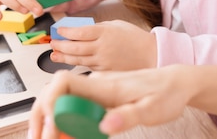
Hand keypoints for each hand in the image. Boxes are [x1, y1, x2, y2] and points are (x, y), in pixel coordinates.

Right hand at [29, 66, 193, 138]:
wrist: (176, 82)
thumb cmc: (166, 93)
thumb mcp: (152, 110)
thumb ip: (128, 117)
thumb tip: (104, 126)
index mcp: (105, 86)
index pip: (64, 83)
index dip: (50, 102)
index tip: (52, 126)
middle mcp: (96, 86)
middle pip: (54, 93)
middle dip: (40, 116)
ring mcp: (95, 91)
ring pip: (60, 101)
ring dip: (48, 121)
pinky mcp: (98, 99)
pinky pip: (73, 108)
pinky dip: (62, 123)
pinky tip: (63, 136)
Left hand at [49, 20, 156, 69]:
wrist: (150, 54)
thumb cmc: (134, 38)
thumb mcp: (116, 25)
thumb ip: (98, 28)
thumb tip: (80, 31)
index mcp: (105, 32)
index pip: (79, 32)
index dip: (66, 32)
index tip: (59, 30)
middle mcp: (102, 47)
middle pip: (75, 47)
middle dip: (61, 45)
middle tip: (53, 43)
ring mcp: (103, 61)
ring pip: (78, 60)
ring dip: (64, 57)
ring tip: (55, 54)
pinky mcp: (105, 72)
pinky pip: (87, 68)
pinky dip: (77, 64)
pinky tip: (70, 62)